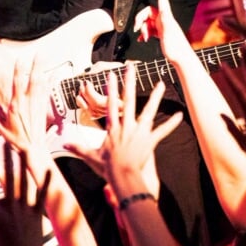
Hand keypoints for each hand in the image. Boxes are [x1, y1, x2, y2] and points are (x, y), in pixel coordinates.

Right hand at [0, 57, 57, 162]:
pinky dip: (50, 83)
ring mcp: (38, 105)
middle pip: (33, 80)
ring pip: (42, 84)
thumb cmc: (18, 140)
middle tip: (39, 55)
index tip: (20, 60)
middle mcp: (28, 103)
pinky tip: (53, 75)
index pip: (17, 84)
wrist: (33, 149)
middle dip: (36, 66)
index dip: (19, 71)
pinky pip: (48, 92)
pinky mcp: (44, 108)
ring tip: (45, 60)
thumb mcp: (1, 126)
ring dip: (43, 71)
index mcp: (16, 105)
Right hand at [0, 146, 57, 245]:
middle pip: (7, 179)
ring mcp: (25, 208)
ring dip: (24, 165)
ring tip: (24, 149)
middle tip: (5, 143)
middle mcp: (9, 207)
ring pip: (24, 182)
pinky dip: (46, 181)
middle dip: (6, 159)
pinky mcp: (37, 212)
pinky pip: (42, 194)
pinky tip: (49, 168)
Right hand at [64, 65, 182, 195]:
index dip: (110, 88)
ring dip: (155, 97)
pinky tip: (180, 115)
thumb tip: (65, 146)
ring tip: (161, 84)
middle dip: (129, 82)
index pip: (110, 104)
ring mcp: (139, 132)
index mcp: (113, 128)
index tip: (111, 74)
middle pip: (128, 100)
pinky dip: (171, 124)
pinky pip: (162, 131)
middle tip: (131, 68)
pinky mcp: (150, 141)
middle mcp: (126, 126)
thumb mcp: (91, 157)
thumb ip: (78, 149)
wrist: (122, 177)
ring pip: (148, 111)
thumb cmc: (107, 168)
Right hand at [137, 0, 193, 59]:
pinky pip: (149, 29)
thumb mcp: (168, 33)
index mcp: (166, 16)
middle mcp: (164, 18)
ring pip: (146, 21)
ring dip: (142, 28)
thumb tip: (162, 11)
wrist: (181, 58)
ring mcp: (162, 25)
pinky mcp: (161, 32)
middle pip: (147, 12)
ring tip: (144, 38)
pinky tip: (143, 39)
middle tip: (137, 30)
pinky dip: (144, 33)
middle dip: (139, 19)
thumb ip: (165, 22)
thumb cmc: (175, 47)